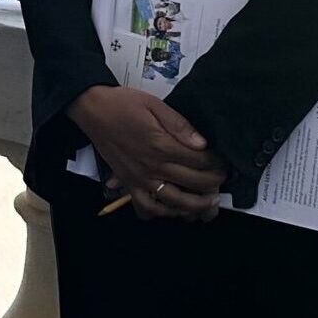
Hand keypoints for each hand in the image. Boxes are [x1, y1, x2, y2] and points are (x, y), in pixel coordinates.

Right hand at [68, 86, 224, 220]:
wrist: (92, 109)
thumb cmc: (123, 104)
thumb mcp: (154, 105)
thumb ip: (179, 125)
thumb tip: (202, 143)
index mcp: (161, 145)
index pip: (199, 160)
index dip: (216, 163)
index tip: (224, 162)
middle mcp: (152, 167)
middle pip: (192, 182)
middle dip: (213, 183)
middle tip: (223, 179)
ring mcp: (140, 179)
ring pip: (174, 202)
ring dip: (196, 206)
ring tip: (210, 203)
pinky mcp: (128, 184)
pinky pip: (147, 207)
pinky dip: (162, 213)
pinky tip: (174, 210)